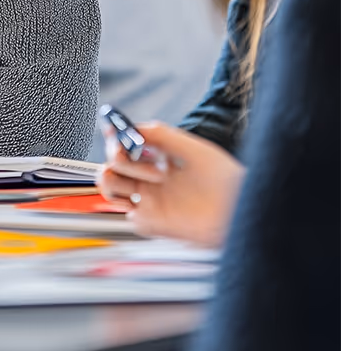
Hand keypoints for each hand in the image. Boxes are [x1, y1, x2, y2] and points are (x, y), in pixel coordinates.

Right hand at [98, 121, 244, 247]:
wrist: (241, 210)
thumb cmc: (225, 181)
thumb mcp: (192, 149)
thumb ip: (162, 135)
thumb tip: (134, 128)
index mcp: (157, 161)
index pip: (123, 147)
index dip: (115, 137)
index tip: (115, 129)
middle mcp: (149, 181)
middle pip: (110, 165)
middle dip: (120, 155)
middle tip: (141, 154)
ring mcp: (150, 201)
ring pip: (109, 188)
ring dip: (118, 178)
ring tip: (150, 176)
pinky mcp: (154, 222)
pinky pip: (130, 216)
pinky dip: (132, 205)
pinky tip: (150, 194)